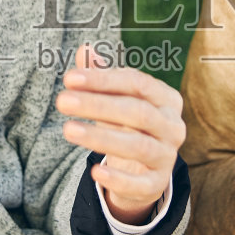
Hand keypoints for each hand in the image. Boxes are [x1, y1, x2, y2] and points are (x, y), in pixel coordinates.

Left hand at [56, 43, 185, 224]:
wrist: (143, 169)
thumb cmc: (128, 124)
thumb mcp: (116, 99)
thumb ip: (102, 76)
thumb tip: (85, 50)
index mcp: (166, 98)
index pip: (137, 82)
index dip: (104, 79)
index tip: (69, 78)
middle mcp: (173, 126)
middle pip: (137, 112)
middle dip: (98, 105)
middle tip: (62, 101)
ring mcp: (167, 156)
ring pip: (138, 146)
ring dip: (101, 138)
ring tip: (68, 129)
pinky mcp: (157, 184)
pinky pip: (140, 184)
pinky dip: (118, 179)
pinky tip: (95, 171)